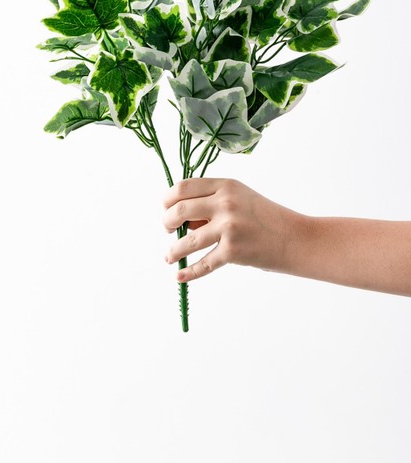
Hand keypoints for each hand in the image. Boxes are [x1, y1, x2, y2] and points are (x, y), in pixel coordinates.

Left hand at [162, 177, 301, 281]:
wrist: (296, 238)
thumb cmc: (266, 218)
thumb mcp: (241, 198)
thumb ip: (213, 202)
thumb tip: (183, 221)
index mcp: (226, 185)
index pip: (183, 187)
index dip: (168, 199)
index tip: (167, 209)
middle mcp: (226, 203)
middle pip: (179, 211)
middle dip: (166, 223)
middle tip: (168, 231)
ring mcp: (229, 227)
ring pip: (186, 241)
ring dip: (173, 251)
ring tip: (170, 257)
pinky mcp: (233, 251)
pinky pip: (203, 264)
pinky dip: (189, 273)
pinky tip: (180, 276)